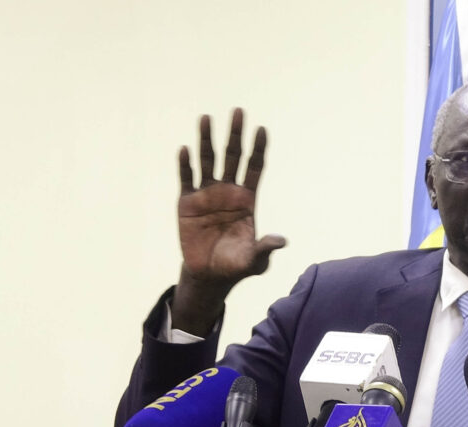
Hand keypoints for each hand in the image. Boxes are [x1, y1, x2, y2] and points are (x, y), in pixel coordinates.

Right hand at [172, 108, 286, 333]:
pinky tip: (186, 149)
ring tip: (207, 118)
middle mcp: (228, 191)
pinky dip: (186, 164)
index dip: (258, 149)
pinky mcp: (187, 202)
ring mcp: (206, 194)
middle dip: (235, 135)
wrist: (208, 275)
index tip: (262, 129)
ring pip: (207, 161)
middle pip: (232, 157)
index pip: (254, 168)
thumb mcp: (254, 261)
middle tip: (238, 111)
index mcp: (247, 200)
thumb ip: (264, 248)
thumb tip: (281, 241)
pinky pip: (187, 179)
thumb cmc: (235, 266)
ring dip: (207, 140)